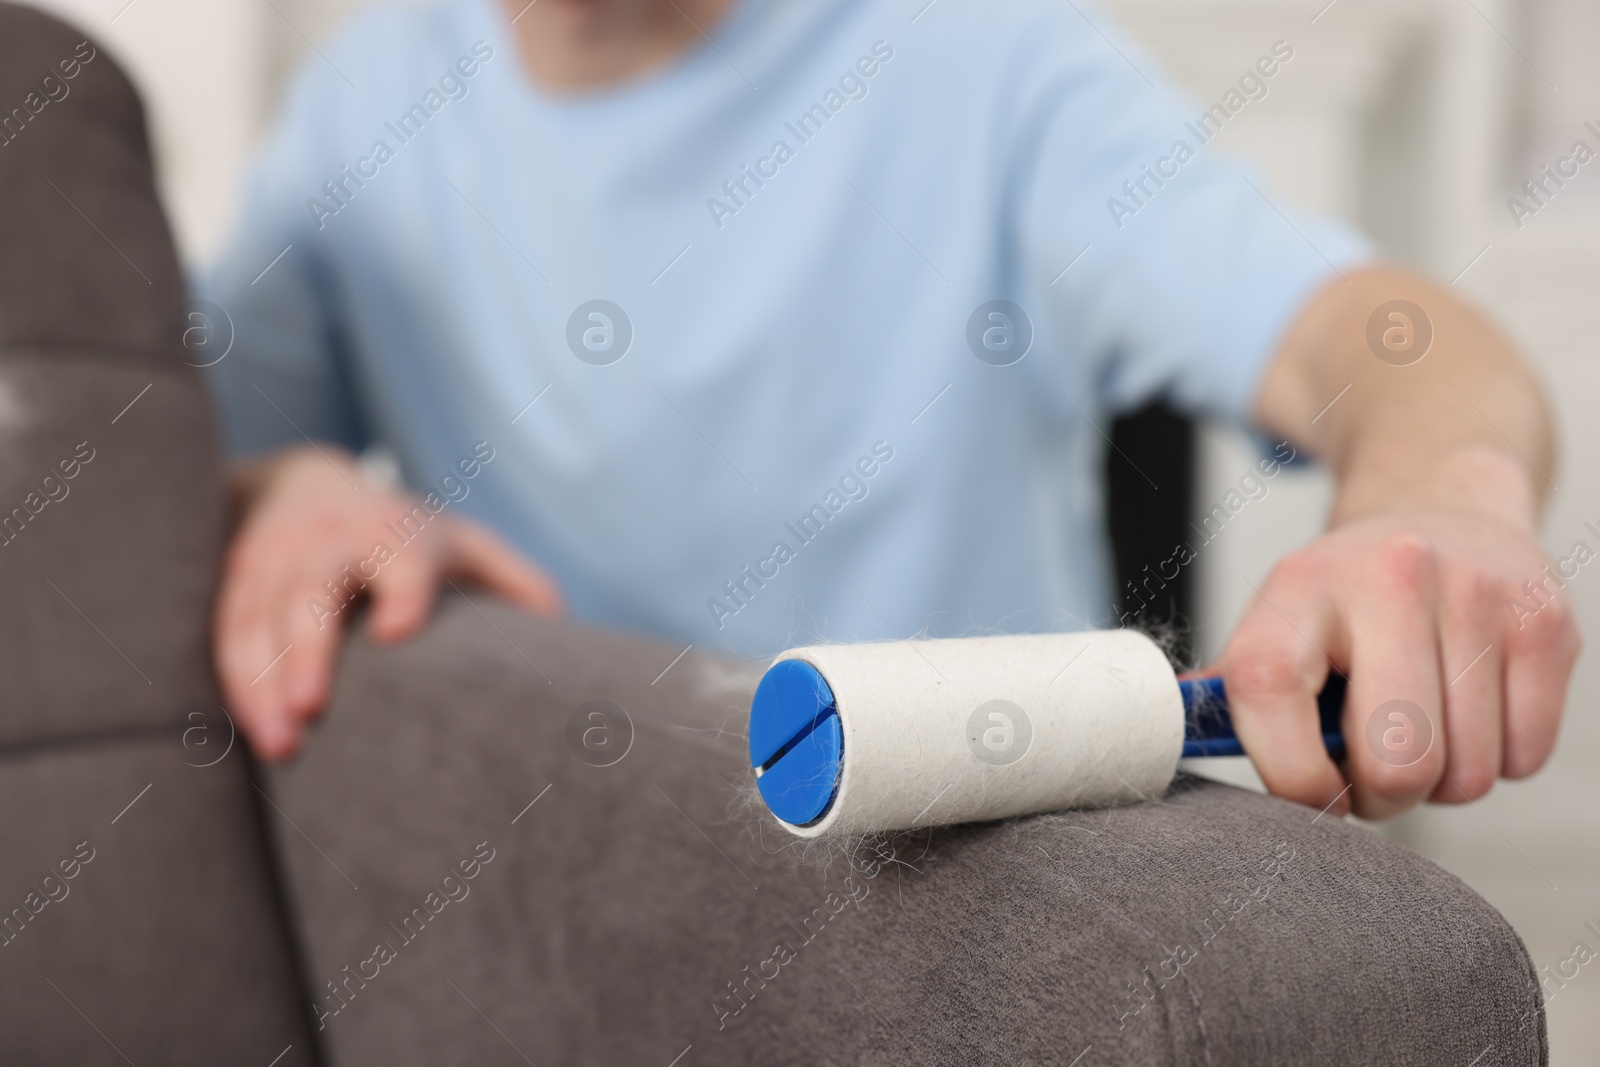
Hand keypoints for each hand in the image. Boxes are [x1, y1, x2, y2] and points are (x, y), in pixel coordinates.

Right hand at [214, 445, 561, 760]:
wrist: (306, 484)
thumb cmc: (404, 533)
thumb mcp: (464, 544)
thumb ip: (513, 582)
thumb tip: (560, 631)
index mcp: (397, 535)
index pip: (402, 560)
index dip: (402, 591)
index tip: (398, 632)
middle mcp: (332, 542)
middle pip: (314, 592)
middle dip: (309, 650)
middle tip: (311, 711)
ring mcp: (277, 559)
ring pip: (258, 618)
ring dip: (261, 681)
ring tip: (279, 744)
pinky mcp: (236, 581)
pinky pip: (225, 632)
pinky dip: (232, 682)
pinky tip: (248, 731)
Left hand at [1220, 504, 1579, 819]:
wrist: (1441, 512)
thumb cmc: (1346, 600)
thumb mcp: (1276, 624)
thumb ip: (1233, 694)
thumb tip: (1178, 739)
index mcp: (1300, 585)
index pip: (1267, 694)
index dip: (1290, 776)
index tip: (1311, 791)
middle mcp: (1392, 577)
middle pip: (1396, 763)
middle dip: (1381, 796)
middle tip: (1371, 770)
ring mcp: (1477, 596)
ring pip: (1466, 774)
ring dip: (1441, 781)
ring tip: (1420, 726)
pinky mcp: (1545, 624)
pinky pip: (1524, 757)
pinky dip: (1499, 759)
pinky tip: (1471, 710)